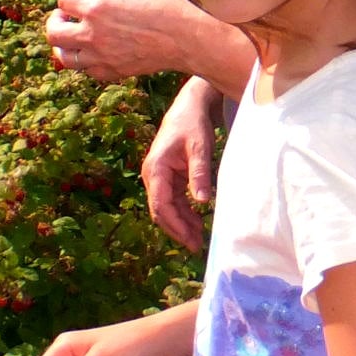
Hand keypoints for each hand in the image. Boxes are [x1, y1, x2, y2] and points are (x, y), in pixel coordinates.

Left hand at [47, 0, 207, 83]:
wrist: (186, 39)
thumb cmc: (165, 7)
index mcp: (97, 8)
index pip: (64, 0)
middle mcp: (93, 34)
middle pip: (53, 32)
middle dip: (55, 22)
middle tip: (66, 18)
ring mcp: (100, 57)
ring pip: (64, 57)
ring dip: (65, 45)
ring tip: (74, 37)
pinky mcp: (111, 72)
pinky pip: (86, 70)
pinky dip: (85, 61)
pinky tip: (95, 51)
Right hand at [144, 78, 220, 251]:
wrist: (188, 108)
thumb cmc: (193, 125)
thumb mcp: (200, 148)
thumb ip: (200, 174)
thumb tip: (203, 202)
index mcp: (155, 169)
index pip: (161, 205)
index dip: (175, 225)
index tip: (191, 240)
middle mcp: (152, 176)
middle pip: (161, 211)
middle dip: (178, 230)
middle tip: (197, 247)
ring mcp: (159, 178)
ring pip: (167, 208)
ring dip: (182, 224)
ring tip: (200, 239)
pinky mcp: (168, 178)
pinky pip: (173, 201)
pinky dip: (184, 213)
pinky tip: (198, 223)